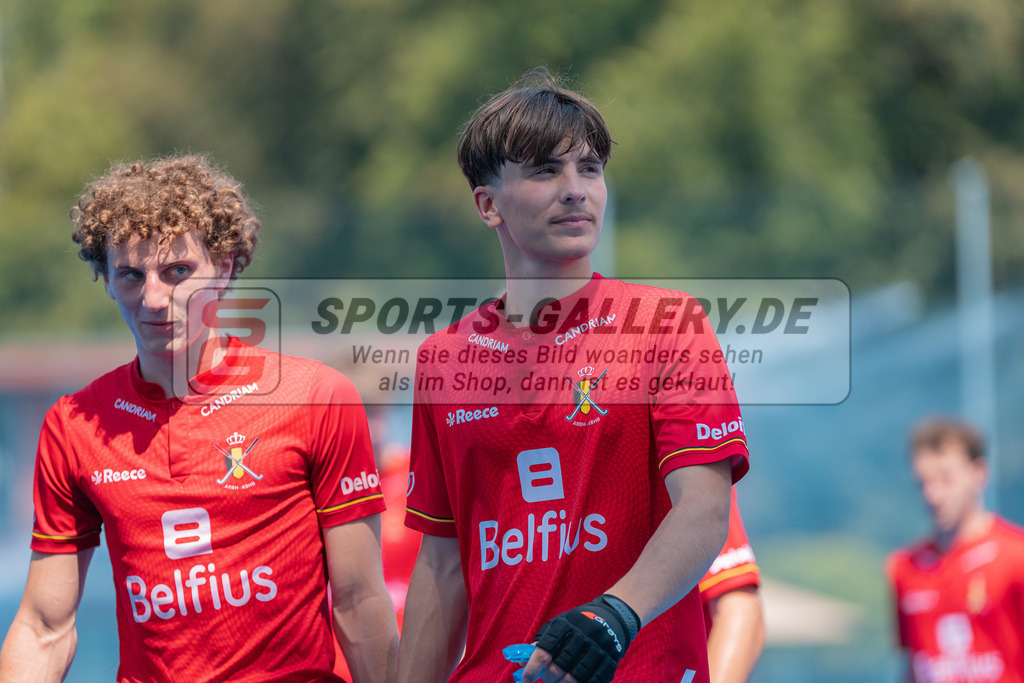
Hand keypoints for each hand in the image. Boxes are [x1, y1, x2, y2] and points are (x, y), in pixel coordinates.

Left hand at [520, 594, 639, 682]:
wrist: (612, 617)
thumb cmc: (577, 624)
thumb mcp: (559, 625)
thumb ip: (541, 642)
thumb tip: (522, 663)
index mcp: (566, 624)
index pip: (545, 649)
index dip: (533, 667)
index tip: (527, 679)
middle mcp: (583, 635)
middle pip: (560, 666)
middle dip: (549, 678)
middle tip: (546, 680)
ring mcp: (599, 648)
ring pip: (576, 677)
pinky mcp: (611, 659)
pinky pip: (594, 681)